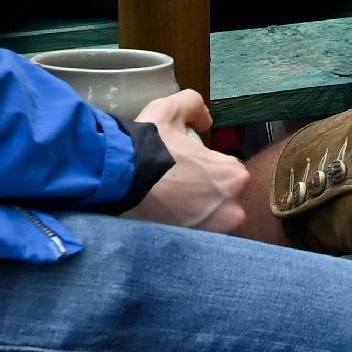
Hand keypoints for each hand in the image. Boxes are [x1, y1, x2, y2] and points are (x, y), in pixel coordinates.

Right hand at [122, 91, 248, 232]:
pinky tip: (164, 218)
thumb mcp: (170, 110)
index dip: (208, 168)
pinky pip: (194, 236)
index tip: (188, 169)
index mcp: (233, 175)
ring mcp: (212, 232)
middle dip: (205, 193)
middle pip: (222, 199)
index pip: (228, 172)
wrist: (118, 180)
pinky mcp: (192, 246)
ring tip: (169, 204)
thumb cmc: (149, 146)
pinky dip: (183, 229)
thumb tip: (205, 120)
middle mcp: (232, 208)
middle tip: (177, 187)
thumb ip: (194, 105)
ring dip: (195, 213)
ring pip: (210, 219)